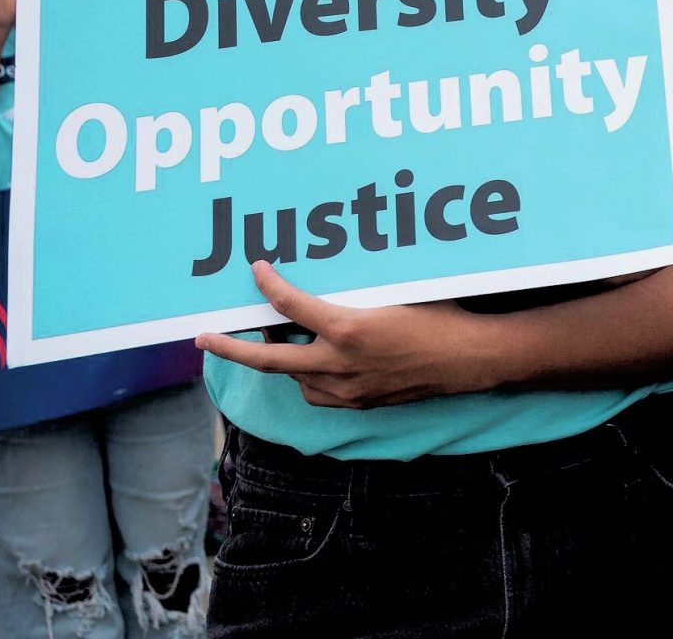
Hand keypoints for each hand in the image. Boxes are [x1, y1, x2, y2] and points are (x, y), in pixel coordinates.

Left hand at [196, 262, 492, 407]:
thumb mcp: (398, 292)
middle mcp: (339, 364)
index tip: (257, 271)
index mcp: (347, 328)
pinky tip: (319, 363)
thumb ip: (358, 289)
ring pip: (295, 378)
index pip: (291, 306)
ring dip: (283, 360)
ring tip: (282, 340)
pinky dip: (311, 378)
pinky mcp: (359, 404)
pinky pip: (320, 393)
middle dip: (232, 348)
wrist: (469, 359)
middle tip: (202, 339)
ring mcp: (347, 389)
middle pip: (269, 359)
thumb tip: (334, 269)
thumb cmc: (441, 316)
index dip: (269, 286)